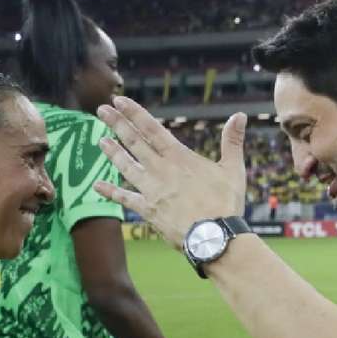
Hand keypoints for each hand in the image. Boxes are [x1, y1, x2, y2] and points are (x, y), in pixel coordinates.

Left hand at [93, 96, 247, 248]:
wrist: (213, 237)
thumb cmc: (226, 204)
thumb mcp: (233, 169)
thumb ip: (232, 141)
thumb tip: (240, 116)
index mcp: (179, 157)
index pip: (152, 128)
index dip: (134, 112)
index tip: (119, 100)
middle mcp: (161, 170)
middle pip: (134, 142)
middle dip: (116, 124)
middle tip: (101, 110)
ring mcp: (151, 190)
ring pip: (126, 166)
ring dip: (112, 152)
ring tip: (100, 140)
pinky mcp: (147, 210)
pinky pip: (125, 198)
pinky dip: (110, 192)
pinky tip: (96, 186)